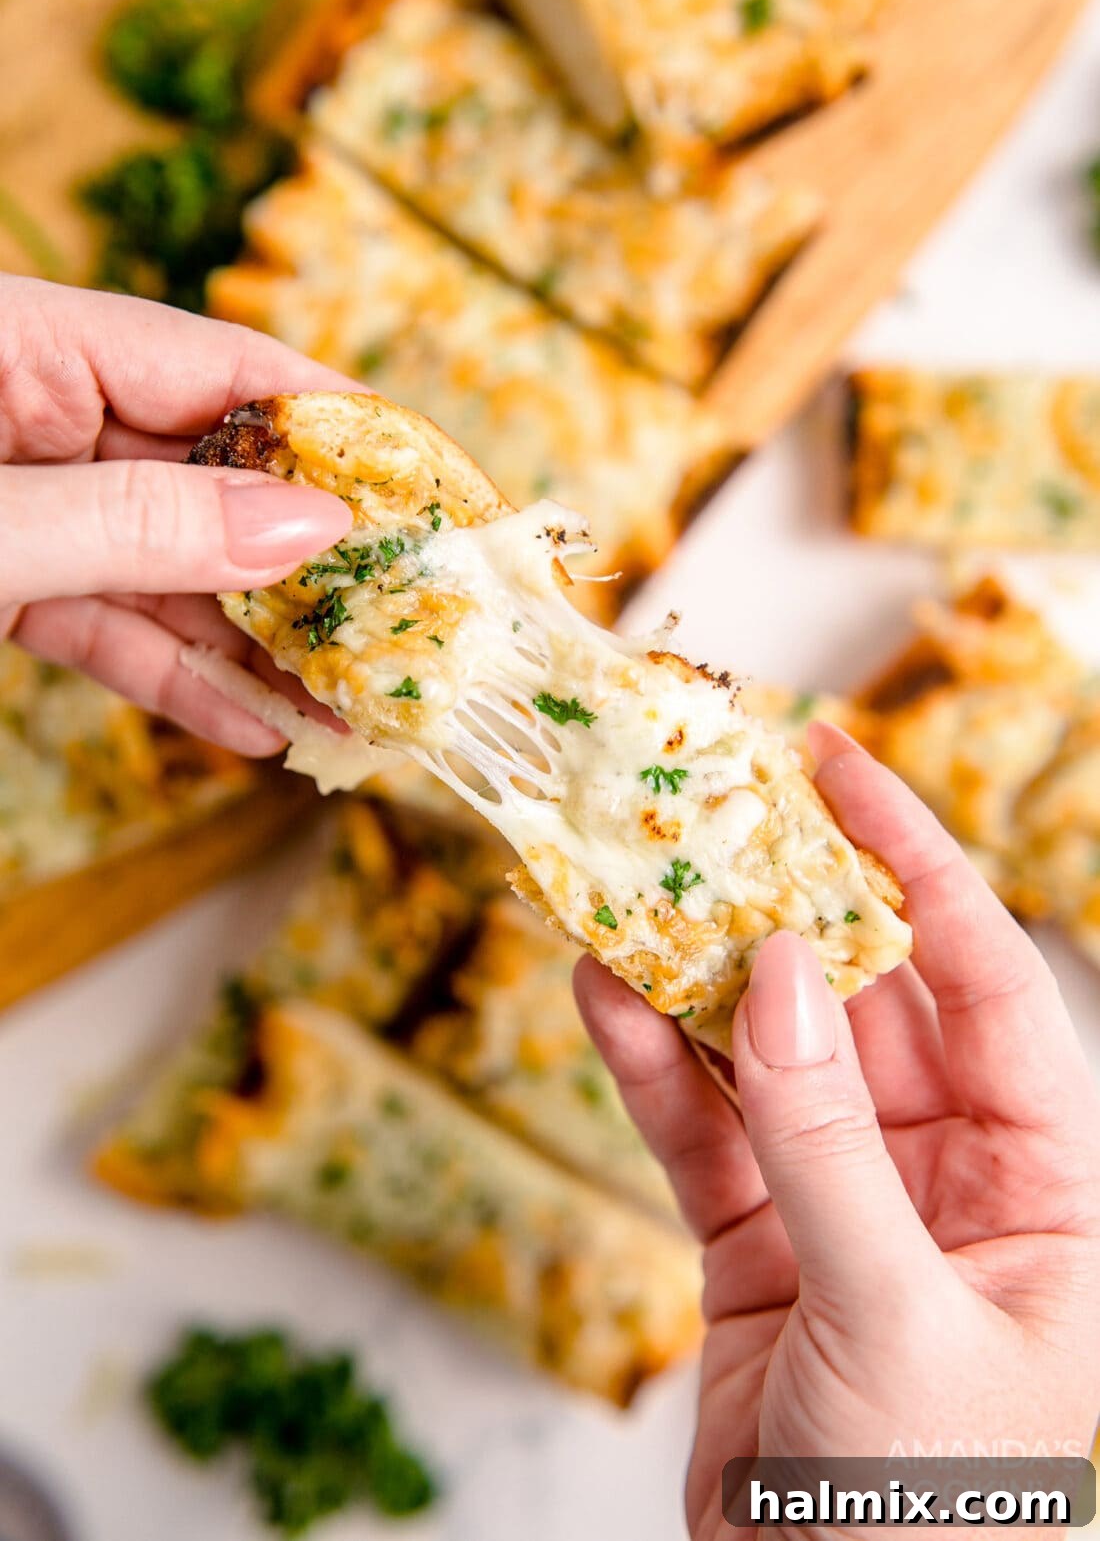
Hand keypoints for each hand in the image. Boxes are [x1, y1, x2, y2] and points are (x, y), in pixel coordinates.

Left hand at [0, 276, 360, 752]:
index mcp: (27, 344)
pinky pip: (108, 627)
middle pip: (210, 479)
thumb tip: (306, 526)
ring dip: (256, 646)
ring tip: (348, 703)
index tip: (427, 485)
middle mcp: (37, 417)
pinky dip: (174, 677)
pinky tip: (253, 723)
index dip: (333, 425)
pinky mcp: (3, 588)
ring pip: (168, 570)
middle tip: (404, 619)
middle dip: (305, 563)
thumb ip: (140, 523)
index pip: (219, 367)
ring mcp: (25, 508)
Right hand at [575, 724, 1099, 1540]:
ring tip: (625, 882)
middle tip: (704, 811)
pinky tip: (598, 992)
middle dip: (781, 905)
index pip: (982, 979)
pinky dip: (647, 1065)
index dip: (915, 862)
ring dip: (694, 974)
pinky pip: (699, 1130)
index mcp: (1043, 1176)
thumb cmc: (935, 1505)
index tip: (841, 767)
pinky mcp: (754, 1243)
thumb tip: (782, 968)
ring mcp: (843, 1199)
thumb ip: (827, 1138)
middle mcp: (947, 1169)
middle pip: (858, 999)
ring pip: (763, 1053)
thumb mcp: (898, 1312)